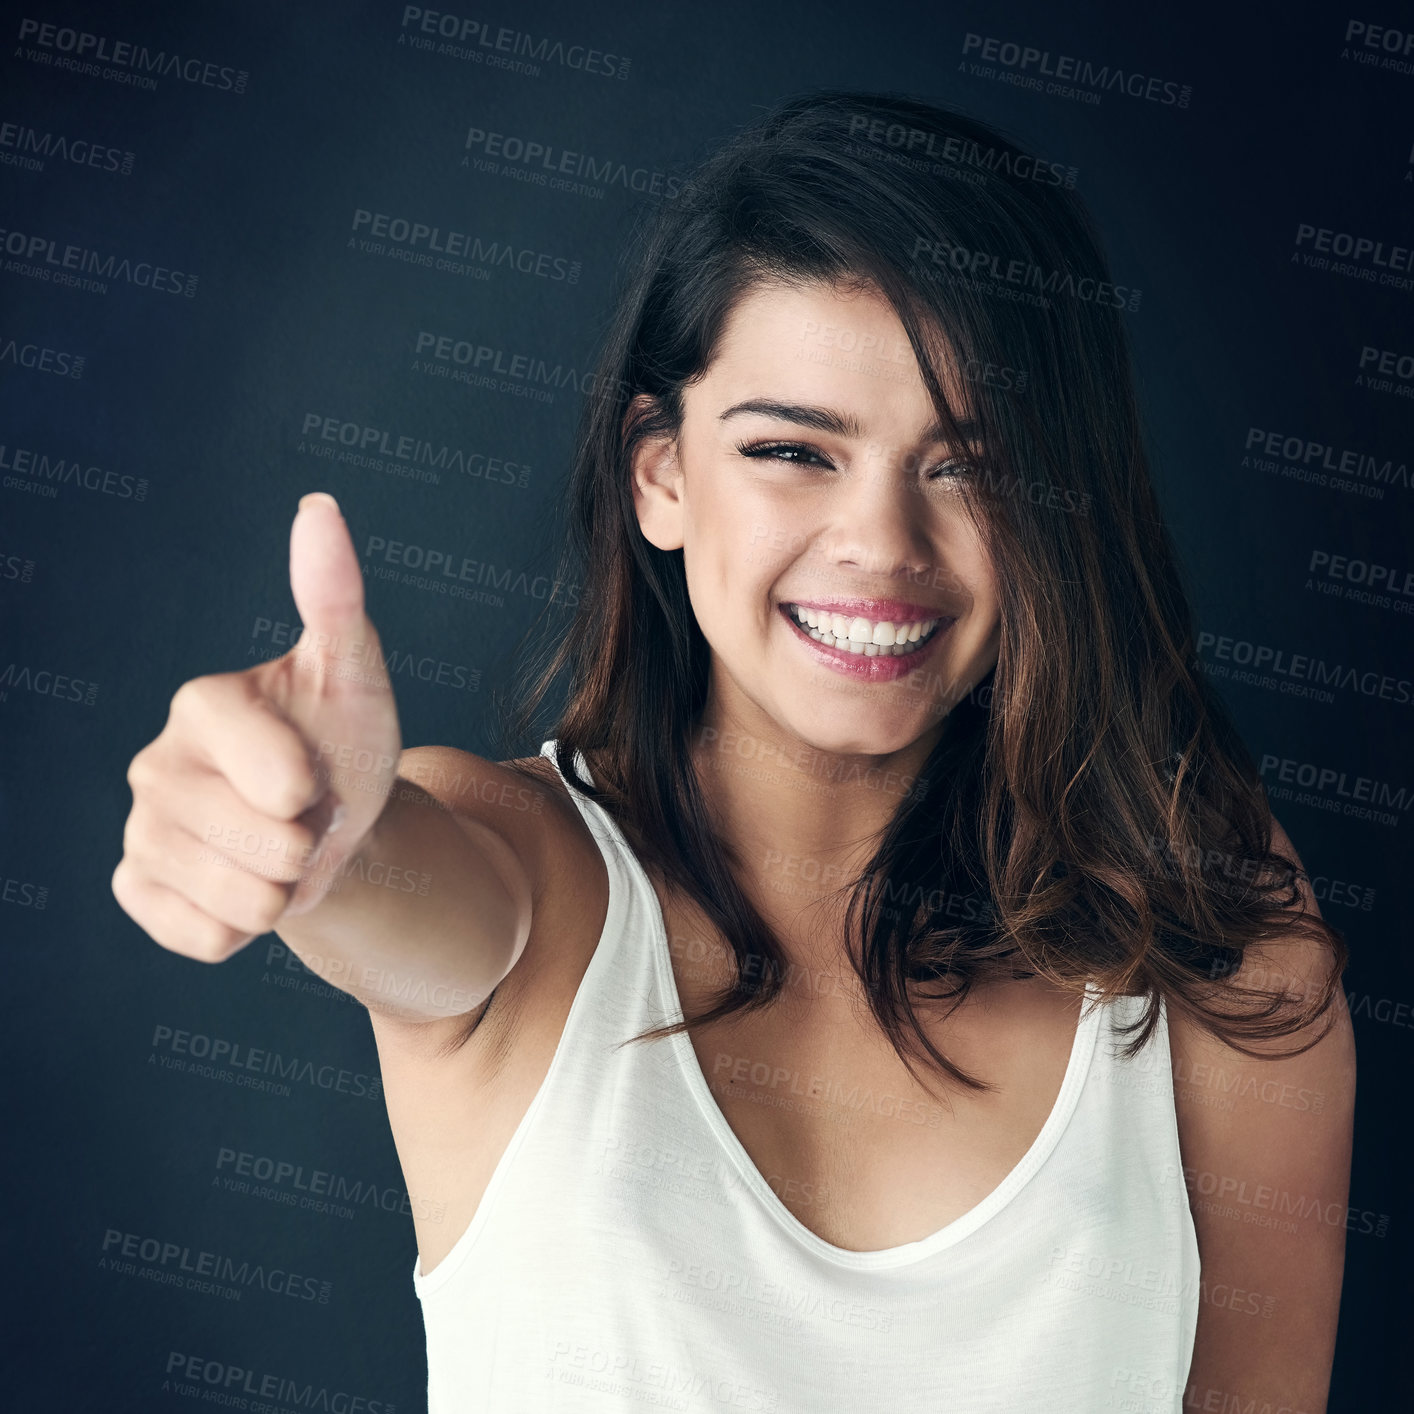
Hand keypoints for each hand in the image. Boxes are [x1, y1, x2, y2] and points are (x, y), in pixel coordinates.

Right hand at [112, 492, 403, 958]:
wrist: (329, 821)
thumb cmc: (342, 740)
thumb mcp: (354, 673)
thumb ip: (334, 597)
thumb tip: (319, 507)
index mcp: (202, 705)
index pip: (283, 782)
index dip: (320, 793)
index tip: (317, 775)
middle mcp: (155, 765)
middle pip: (265, 850)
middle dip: (310, 846)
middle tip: (305, 817)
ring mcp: (141, 832)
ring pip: (242, 903)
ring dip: (284, 890)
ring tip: (280, 848)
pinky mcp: (139, 890)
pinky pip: (207, 938)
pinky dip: (247, 927)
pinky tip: (245, 887)